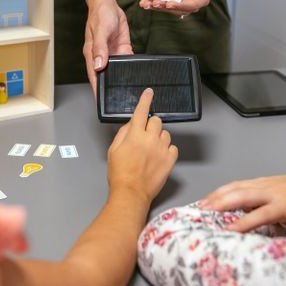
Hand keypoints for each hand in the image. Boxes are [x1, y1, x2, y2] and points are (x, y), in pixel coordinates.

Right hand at [84, 1, 132, 92]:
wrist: (109, 4)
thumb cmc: (99, 15)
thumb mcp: (100, 32)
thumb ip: (100, 49)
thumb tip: (99, 65)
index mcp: (93, 55)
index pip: (94, 77)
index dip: (98, 90)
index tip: (102, 102)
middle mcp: (102, 57)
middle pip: (107, 76)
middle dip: (112, 87)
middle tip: (121, 100)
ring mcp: (112, 54)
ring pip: (118, 70)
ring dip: (123, 78)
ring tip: (131, 90)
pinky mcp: (122, 48)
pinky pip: (127, 60)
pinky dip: (131, 66)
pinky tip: (138, 73)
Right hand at [108, 89, 178, 203]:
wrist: (131, 193)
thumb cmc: (120, 174)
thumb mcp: (113, 150)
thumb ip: (123, 133)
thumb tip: (131, 124)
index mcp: (135, 135)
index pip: (142, 111)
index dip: (145, 100)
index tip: (149, 92)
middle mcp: (150, 140)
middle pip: (156, 121)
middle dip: (151, 124)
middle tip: (144, 136)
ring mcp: (162, 150)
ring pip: (166, 133)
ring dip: (159, 137)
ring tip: (151, 149)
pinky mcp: (170, 160)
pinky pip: (172, 147)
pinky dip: (166, 149)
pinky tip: (158, 157)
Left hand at [138, 0, 210, 16]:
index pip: (190, 4)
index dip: (179, 5)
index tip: (169, 4)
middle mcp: (192, 5)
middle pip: (177, 9)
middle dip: (165, 6)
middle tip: (155, 3)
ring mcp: (182, 5)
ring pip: (168, 8)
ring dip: (156, 6)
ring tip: (146, 3)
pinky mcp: (172, 3)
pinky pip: (162, 4)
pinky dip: (153, 3)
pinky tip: (144, 3)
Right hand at [199, 159, 285, 240]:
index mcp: (284, 204)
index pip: (259, 215)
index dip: (243, 224)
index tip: (227, 232)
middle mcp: (271, 191)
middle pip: (241, 194)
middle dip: (220, 203)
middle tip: (203, 211)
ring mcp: (265, 183)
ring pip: (237, 186)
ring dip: (218, 194)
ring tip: (202, 204)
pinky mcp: (262, 180)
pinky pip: (239, 183)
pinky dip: (224, 189)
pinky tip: (215, 195)